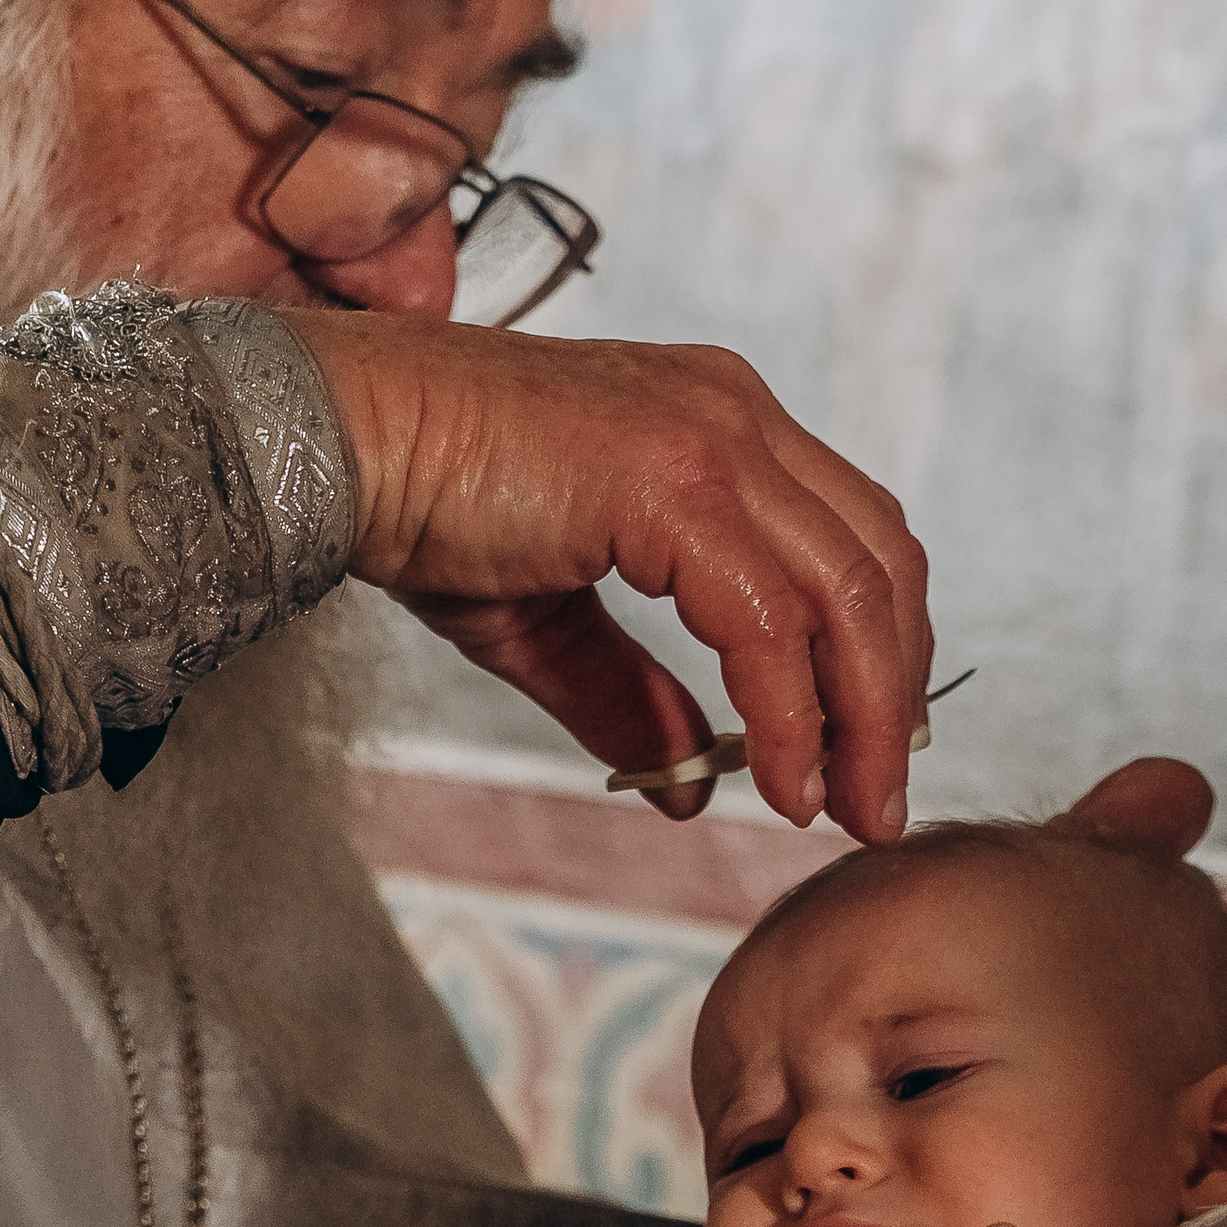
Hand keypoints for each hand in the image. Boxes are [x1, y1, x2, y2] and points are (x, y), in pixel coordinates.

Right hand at [285, 313, 928, 843]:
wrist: (332, 444)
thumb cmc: (422, 508)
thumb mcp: (554, 628)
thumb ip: (633, 700)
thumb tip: (694, 790)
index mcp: (723, 426)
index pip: (854, 543)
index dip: (879, 658)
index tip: (868, 759)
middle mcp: (736, 414)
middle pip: (880, 565)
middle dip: (894, 699)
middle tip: (880, 807)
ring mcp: (712, 435)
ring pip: (850, 592)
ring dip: (863, 719)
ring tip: (848, 812)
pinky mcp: (673, 479)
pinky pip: (768, 622)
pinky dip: (791, 715)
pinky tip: (783, 785)